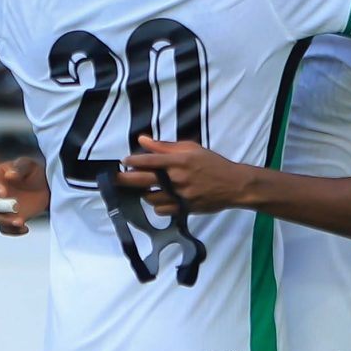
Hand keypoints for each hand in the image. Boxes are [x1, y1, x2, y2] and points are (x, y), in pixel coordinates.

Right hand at [0, 156, 48, 235]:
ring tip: (21, 222)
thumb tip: (9, 176)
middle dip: (0, 207)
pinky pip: (4, 229)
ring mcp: (0, 209)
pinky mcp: (8, 220)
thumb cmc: (35, 172)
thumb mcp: (30, 166)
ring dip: (5, 222)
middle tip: (16, 207)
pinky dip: (13, 231)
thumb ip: (20, 167)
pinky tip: (25, 228)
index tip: (4, 193)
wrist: (46, 188)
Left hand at [117, 136, 252, 214]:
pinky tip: (160, 199)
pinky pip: (161, 210)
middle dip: (125, 179)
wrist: (233, 185)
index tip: (124, 161)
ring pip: (150, 197)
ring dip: (144, 193)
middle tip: (116, 179)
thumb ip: (165, 146)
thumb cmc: (212, 164)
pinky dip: (157, 205)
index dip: (133, 161)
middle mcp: (177, 179)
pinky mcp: (184, 209)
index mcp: (178, 161)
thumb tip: (142, 140)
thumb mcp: (190, 149)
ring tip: (144, 189)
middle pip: (143, 180)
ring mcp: (180, 195)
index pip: (148, 161)